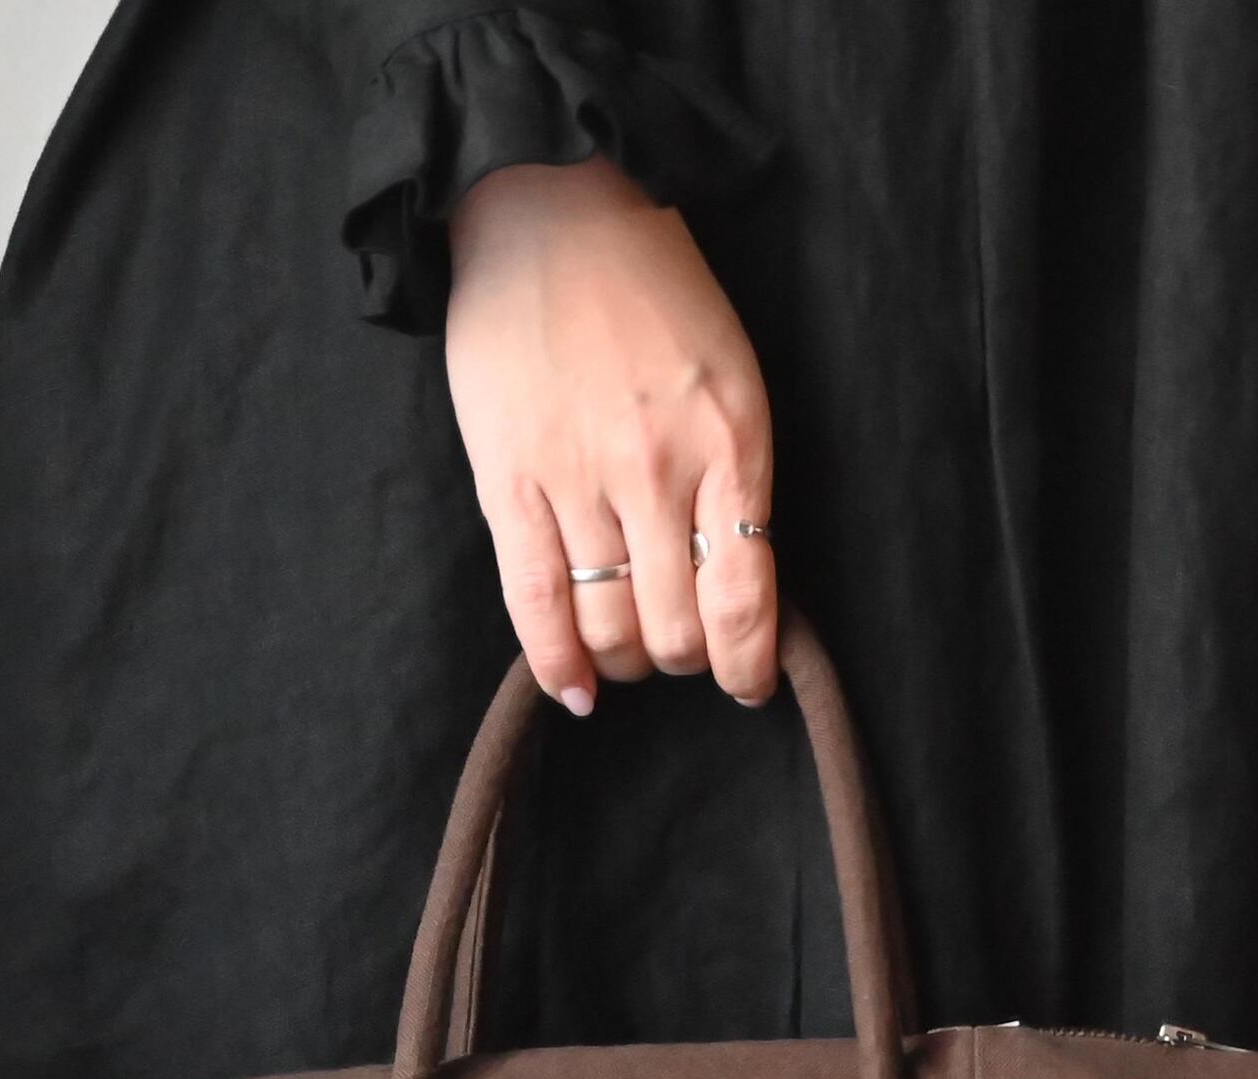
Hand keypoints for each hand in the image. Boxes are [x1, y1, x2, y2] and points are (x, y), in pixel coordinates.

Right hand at [443, 159, 779, 709]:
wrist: (552, 212)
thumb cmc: (650, 290)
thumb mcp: (730, 373)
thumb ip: (733, 472)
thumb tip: (731, 577)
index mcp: (730, 441)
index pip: (746, 598)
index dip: (748, 664)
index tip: (746, 683)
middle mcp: (659, 469)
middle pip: (676, 627)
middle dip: (682, 657)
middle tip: (676, 644)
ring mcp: (580, 479)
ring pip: (610, 625)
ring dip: (625, 659)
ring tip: (625, 649)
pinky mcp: (510, 480)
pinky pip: (535, 603)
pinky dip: (557, 661)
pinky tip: (574, 687)